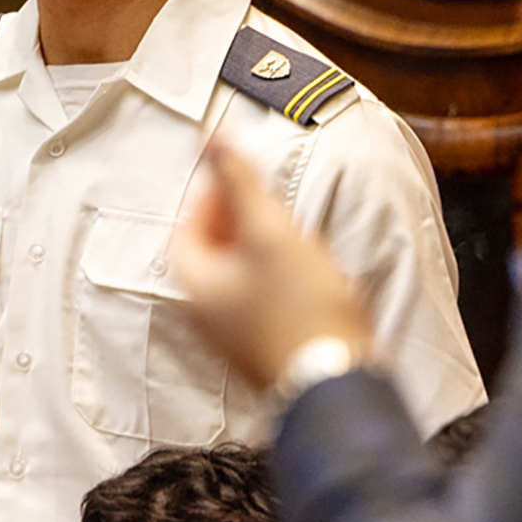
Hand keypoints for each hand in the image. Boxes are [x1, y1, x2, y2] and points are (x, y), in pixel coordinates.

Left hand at [169, 140, 371, 387]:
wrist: (337, 381)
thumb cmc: (303, 311)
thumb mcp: (270, 231)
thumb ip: (239, 182)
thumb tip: (211, 139)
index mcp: (193, 285)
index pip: (185, 225)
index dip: (211, 195)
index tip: (239, 176)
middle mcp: (204, 316)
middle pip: (209, 252)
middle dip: (237, 220)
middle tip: (268, 202)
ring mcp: (233, 337)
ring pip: (235, 277)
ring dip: (259, 249)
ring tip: (292, 236)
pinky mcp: (263, 349)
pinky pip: (257, 301)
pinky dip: (275, 279)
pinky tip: (306, 276)